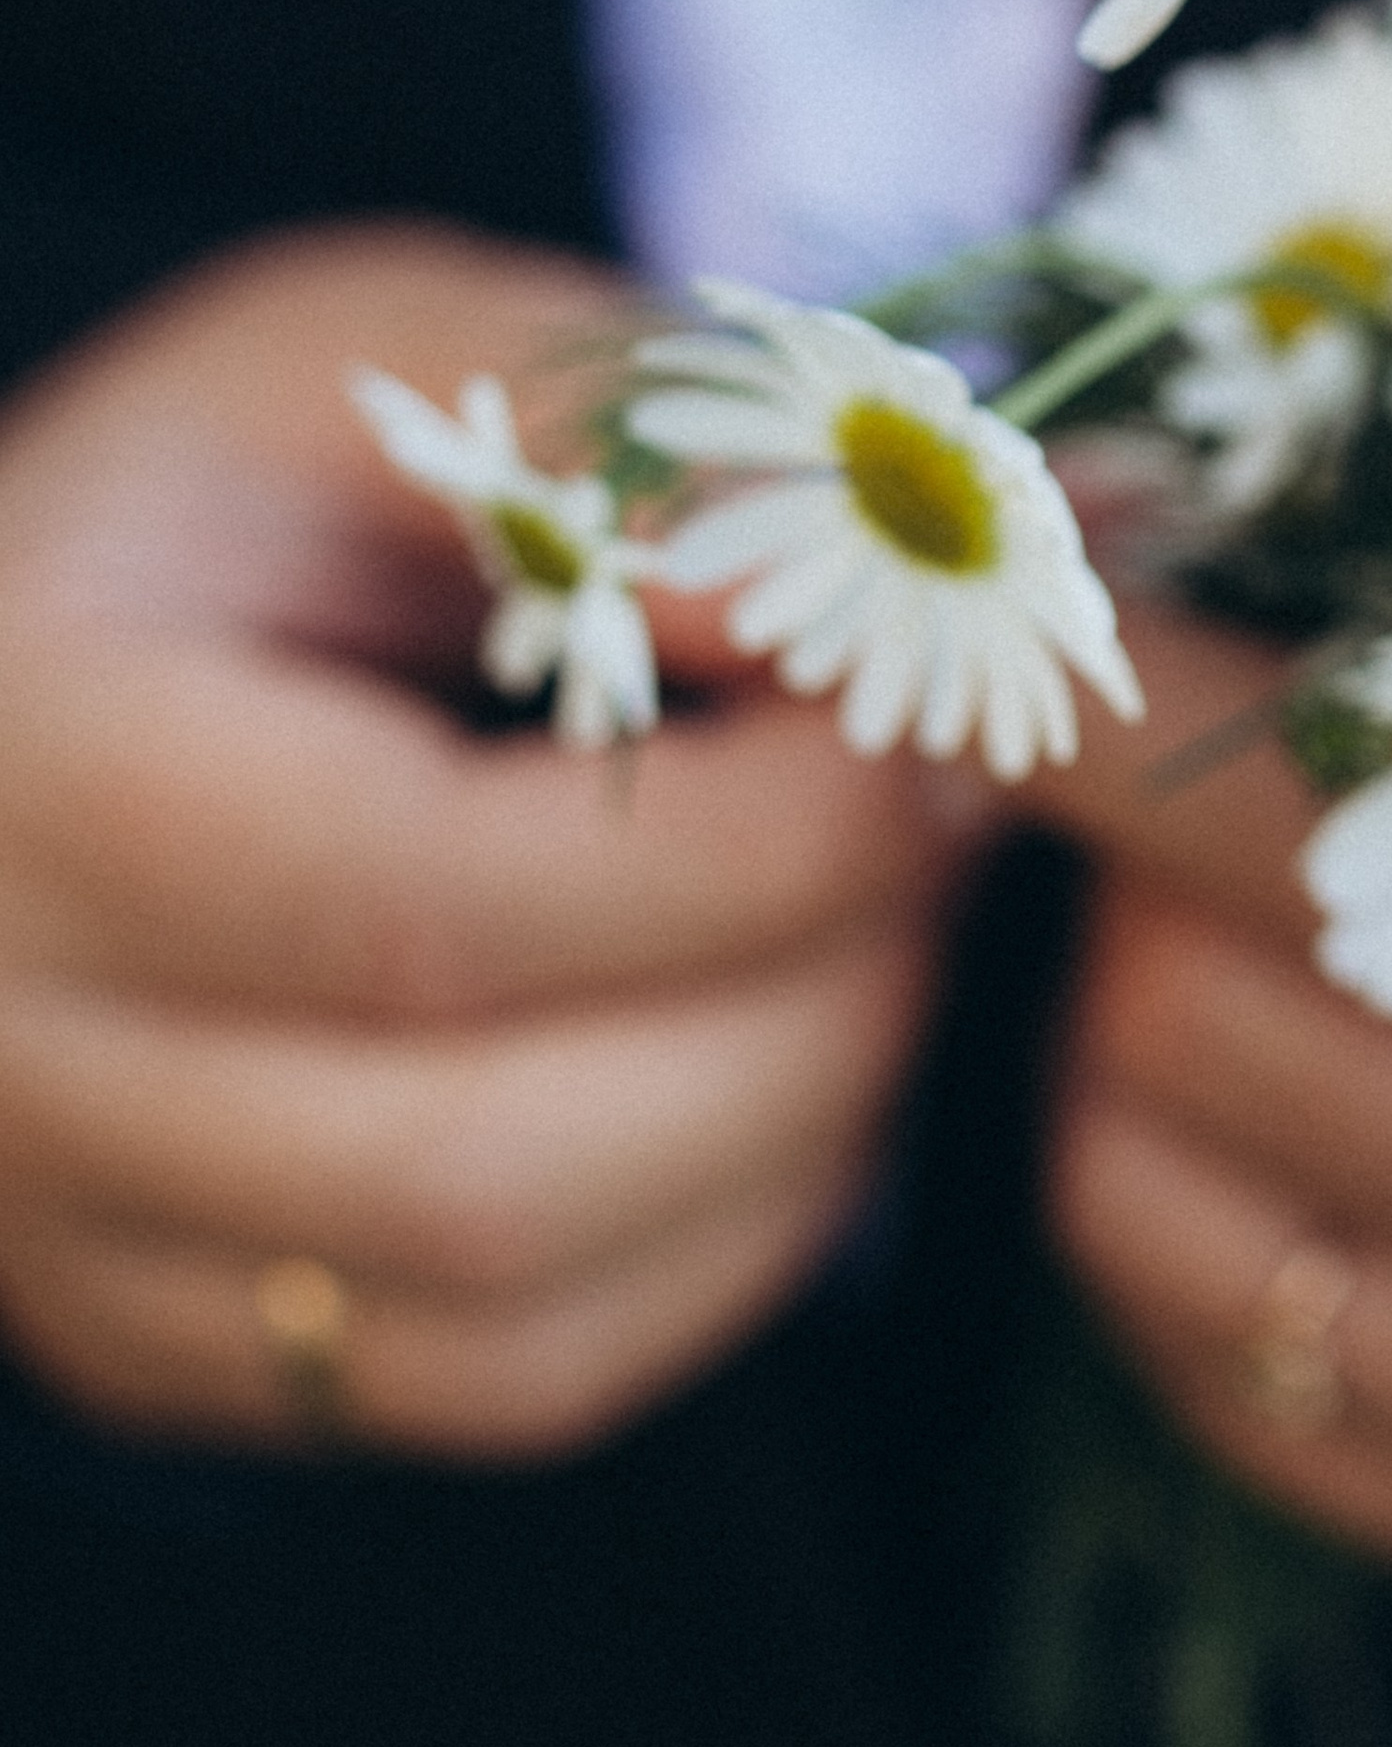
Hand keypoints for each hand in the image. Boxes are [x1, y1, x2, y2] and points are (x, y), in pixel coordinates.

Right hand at [0, 224, 967, 1458]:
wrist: (5, 677)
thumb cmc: (202, 493)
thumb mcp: (371, 361)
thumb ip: (620, 448)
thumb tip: (905, 576)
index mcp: (43, 779)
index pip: (430, 910)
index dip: (747, 849)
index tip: (927, 733)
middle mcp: (15, 1062)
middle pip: (486, 1168)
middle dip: (811, 1006)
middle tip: (944, 835)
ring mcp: (79, 1243)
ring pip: (520, 1321)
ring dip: (797, 1138)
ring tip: (882, 933)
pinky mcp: (172, 1344)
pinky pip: (507, 1385)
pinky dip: (719, 1248)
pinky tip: (785, 1064)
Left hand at [1030, 585, 1391, 1611]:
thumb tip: (1074, 510)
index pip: (1342, 813)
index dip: (1122, 696)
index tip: (1013, 606)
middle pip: (1193, 1010)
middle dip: (1122, 868)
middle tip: (1162, 786)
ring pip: (1137, 1181)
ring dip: (1113, 1018)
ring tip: (1214, 930)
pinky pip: (1184, 1345)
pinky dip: (1162, 1191)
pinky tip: (1263, 1100)